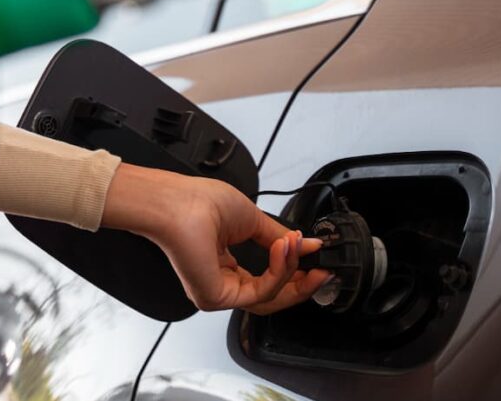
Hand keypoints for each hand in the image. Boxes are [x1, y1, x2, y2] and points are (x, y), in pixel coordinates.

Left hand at [101, 164, 330, 313]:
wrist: (177, 202)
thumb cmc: (198, 203)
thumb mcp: (252, 219)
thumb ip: (280, 238)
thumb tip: (309, 245)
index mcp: (226, 265)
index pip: (267, 281)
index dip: (296, 273)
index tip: (318, 262)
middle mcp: (222, 283)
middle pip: (272, 296)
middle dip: (302, 283)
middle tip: (323, 268)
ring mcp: (218, 293)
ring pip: (270, 298)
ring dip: (292, 271)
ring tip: (298, 246)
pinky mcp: (217, 297)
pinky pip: (261, 293)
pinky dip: (279, 271)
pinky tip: (284, 249)